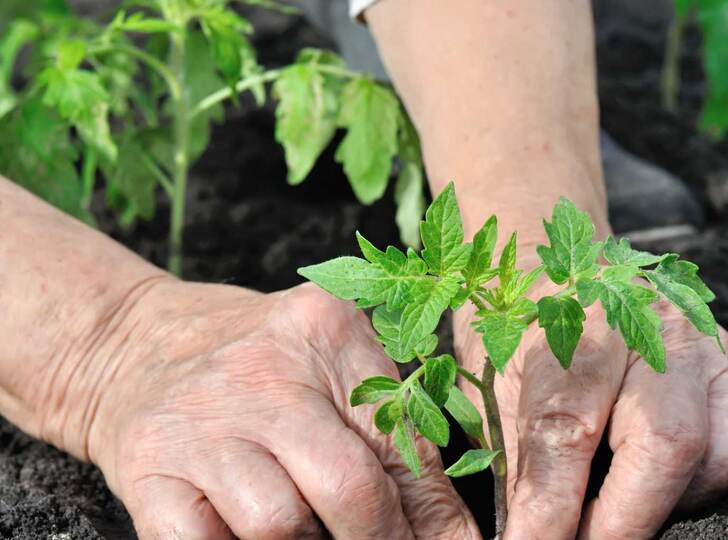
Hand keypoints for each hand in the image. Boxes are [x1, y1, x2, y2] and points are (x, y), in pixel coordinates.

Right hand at [86, 281, 479, 538]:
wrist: (131, 342)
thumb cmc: (258, 364)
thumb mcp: (332, 369)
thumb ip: (394, 438)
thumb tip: (450, 535)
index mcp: (327, 332)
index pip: (402, 441)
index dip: (433, 516)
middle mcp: (262, 372)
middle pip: (346, 487)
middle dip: (378, 539)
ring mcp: (197, 423)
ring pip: (277, 527)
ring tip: (316, 535)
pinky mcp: (147, 469)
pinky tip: (249, 536)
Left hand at [453, 280, 727, 538]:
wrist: (577, 273)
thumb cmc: (531, 336)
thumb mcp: (500, 387)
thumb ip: (521, 462)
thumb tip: (531, 537)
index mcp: (578, 322)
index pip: (567, 429)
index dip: (550, 509)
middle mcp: (656, 324)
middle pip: (668, 441)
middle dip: (627, 521)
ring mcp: (710, 346)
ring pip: (722, 456)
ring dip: (676, 505)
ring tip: (629, 504)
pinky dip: (720, 486)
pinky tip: (675, 482)